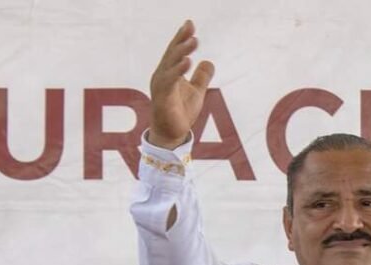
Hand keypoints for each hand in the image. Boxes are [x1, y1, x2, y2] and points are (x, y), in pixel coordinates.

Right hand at [149, 19, 214, 148]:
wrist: (171, 134)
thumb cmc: (180, 112)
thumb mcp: (196, 92)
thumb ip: (201, 77)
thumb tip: (209, 62)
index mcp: (168, 73)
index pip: (175, 52)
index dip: (182, 37)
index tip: (190, 24)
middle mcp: (162, 76)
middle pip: (172, 54)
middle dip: (181, 39)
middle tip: (191, 27)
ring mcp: (161, 86)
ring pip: (170, 64)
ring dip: (182, 52)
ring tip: (193, 42)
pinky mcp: (163, 97)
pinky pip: (170, 81)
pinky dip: (178, 70)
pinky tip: (188, 61)